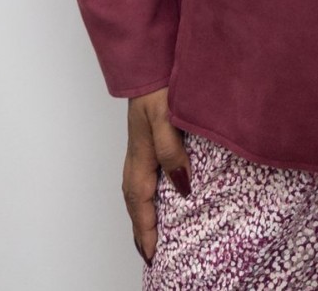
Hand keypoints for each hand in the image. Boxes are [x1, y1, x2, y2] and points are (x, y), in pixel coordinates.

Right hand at [122, 87, 190, 265]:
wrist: (150, 60)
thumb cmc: (158, 86)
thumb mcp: (166, 118)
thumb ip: (171, 152)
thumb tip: (181, 187)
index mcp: (139, 158)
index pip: (141, 204)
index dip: (146, 231)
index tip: (152, 256)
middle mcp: (137, 157)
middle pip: (136, 202)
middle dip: (141, 228)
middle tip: (150, 253)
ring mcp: (141, 148)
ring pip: (139, 190)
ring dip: (144, 213)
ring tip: (152, 233)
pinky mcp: (148, 139)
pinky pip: (145, 176)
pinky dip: (149, 194)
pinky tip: (160, 194)